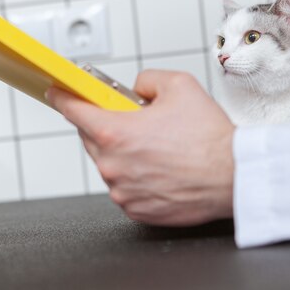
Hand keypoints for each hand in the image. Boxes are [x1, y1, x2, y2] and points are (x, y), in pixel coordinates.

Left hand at [46, 70, 235, 226]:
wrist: (233, 176)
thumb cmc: (209, 137)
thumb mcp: (179, 85)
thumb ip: (146, 79)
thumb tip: (135, 89)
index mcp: (115, 132)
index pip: (73, 110)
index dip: (63, 97)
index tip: (57, 93)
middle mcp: (112, 164)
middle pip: (91, 137)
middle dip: (106, 125)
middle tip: (133, 119)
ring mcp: (121, 191)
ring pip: (109, 163)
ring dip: (123, 152)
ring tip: (157, 147)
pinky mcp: (135, 209)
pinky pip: (124, 186)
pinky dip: (135, 175)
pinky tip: (160, 168)